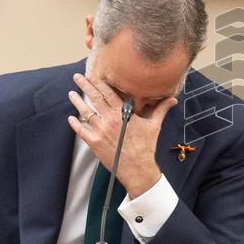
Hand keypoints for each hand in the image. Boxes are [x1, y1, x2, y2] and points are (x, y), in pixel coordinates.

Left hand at [67, 74, 177, 198]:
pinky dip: (75, 123)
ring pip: (86, 112)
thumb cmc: (146, 147)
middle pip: (95, 98)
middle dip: (85, 86)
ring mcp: (100, 131)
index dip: (99, 83)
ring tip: (71, 93)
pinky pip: (81, 130)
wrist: (138, 168)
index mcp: (123, 113)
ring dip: (77, 101)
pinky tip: (71, 118)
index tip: (93, 75)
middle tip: (78, 77)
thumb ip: (160, 110)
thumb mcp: (154, 126)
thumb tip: (172, 100)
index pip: (109, 93)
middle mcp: (110, 120)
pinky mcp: (94, 143)